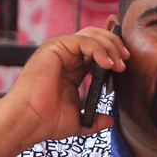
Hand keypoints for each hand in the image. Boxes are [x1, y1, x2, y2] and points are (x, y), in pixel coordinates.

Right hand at [5, 27, 128, 144]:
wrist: (30, 122)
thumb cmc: (47, 121)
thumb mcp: (79, 120)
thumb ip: (95, 119)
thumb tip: (110, 120)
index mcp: (72, 70)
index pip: (96, 51)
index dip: (112, 53)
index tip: (125, 65)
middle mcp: (65, 57)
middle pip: (96, 38)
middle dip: (115, 46)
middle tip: (126, 60)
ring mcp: (58, 51)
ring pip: (91, 35)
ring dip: (110, 46)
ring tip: (119, 64)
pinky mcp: (53, 48)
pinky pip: (82, 40)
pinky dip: (98, 49)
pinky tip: (107, 63)